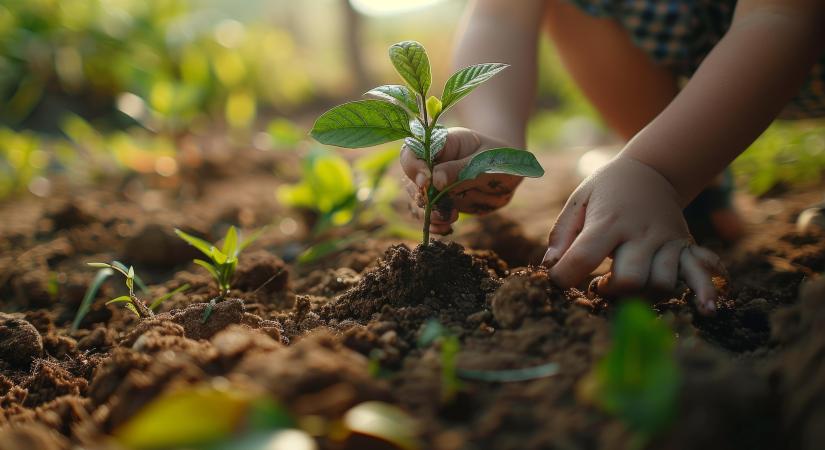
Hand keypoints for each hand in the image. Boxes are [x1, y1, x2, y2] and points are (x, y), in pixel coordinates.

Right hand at [401, 127, 522, 234]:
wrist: (508, 170)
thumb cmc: (498, 157)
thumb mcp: (485, 160)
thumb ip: (460, 169)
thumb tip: (434, 180)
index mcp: (441, 144)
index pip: (413, 152)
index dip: (414, 167)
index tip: (426, 182)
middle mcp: (432, 164)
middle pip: (411, 180)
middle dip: (421, 196)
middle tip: (438, 206)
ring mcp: (435, 185)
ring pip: (419, 201)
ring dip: (429, 213)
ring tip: (449, 217)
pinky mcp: (441, 202)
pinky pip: (431, 216)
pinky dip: (436, 225)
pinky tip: (446, 228)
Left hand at [541, 156, 724, 314]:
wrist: (652, 170)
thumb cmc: (608, 189)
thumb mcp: (579, 200)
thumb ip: (562, 234)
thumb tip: (548, 267)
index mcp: (610, 220)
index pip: (585, 256)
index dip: (565, 277)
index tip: (557, 281)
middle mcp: (642, 233)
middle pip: (631, 279)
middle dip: (611, 293)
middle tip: (599, 286)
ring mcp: (668, 241)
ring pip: (662, 284)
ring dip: (642, 297)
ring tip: (626, 286)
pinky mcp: (686, 248)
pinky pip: (700, 274)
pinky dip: (705, 293)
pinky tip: (707, 311)